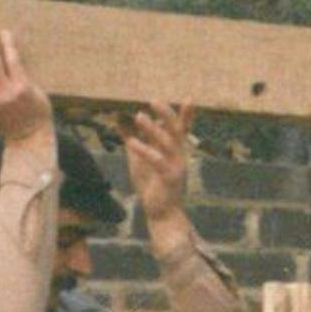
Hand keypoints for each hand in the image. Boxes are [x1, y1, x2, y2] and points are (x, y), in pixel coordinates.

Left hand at [121, 101, 194, 228]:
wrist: (161, 213)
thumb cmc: (151, 185)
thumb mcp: (139, 160)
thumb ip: (133, 140)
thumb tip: (121, 120)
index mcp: (175, 151)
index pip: (182, 129)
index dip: (187, 115)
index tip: (190, 98)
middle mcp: (179, 156)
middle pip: (177, 130)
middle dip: (167, 114)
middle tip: (154, 100)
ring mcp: (176, 166)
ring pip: (168, 143)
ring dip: (153, 129)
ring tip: (139, 116)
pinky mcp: (170, 178)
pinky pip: (157, 161)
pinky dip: (144, 150)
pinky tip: (131, 142)